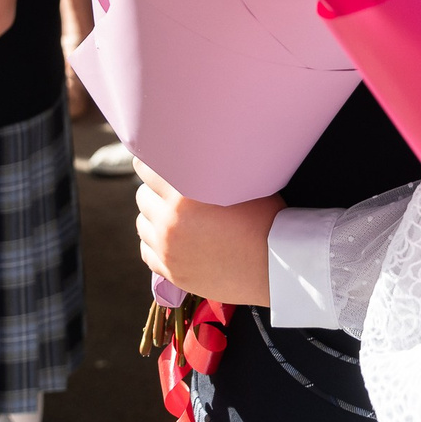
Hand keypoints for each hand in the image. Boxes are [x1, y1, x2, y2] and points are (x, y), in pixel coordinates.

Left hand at [133, 159, 280, 305]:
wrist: (277, 265)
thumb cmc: (266, 218)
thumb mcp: (241, 182)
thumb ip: (211, 167)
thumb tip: (196, 149)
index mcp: (184, 195)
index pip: (146, 168)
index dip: (152, 161)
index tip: (159, 160)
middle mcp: (170, 222)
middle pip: (142, 196)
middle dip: (155, 190)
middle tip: (172, 190)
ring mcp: (168, 250)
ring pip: (143, 223)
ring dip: (154, 216)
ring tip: (174, 215)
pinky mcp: (172, 272)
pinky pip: (147, 252)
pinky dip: (155, 243)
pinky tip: (172, 239)